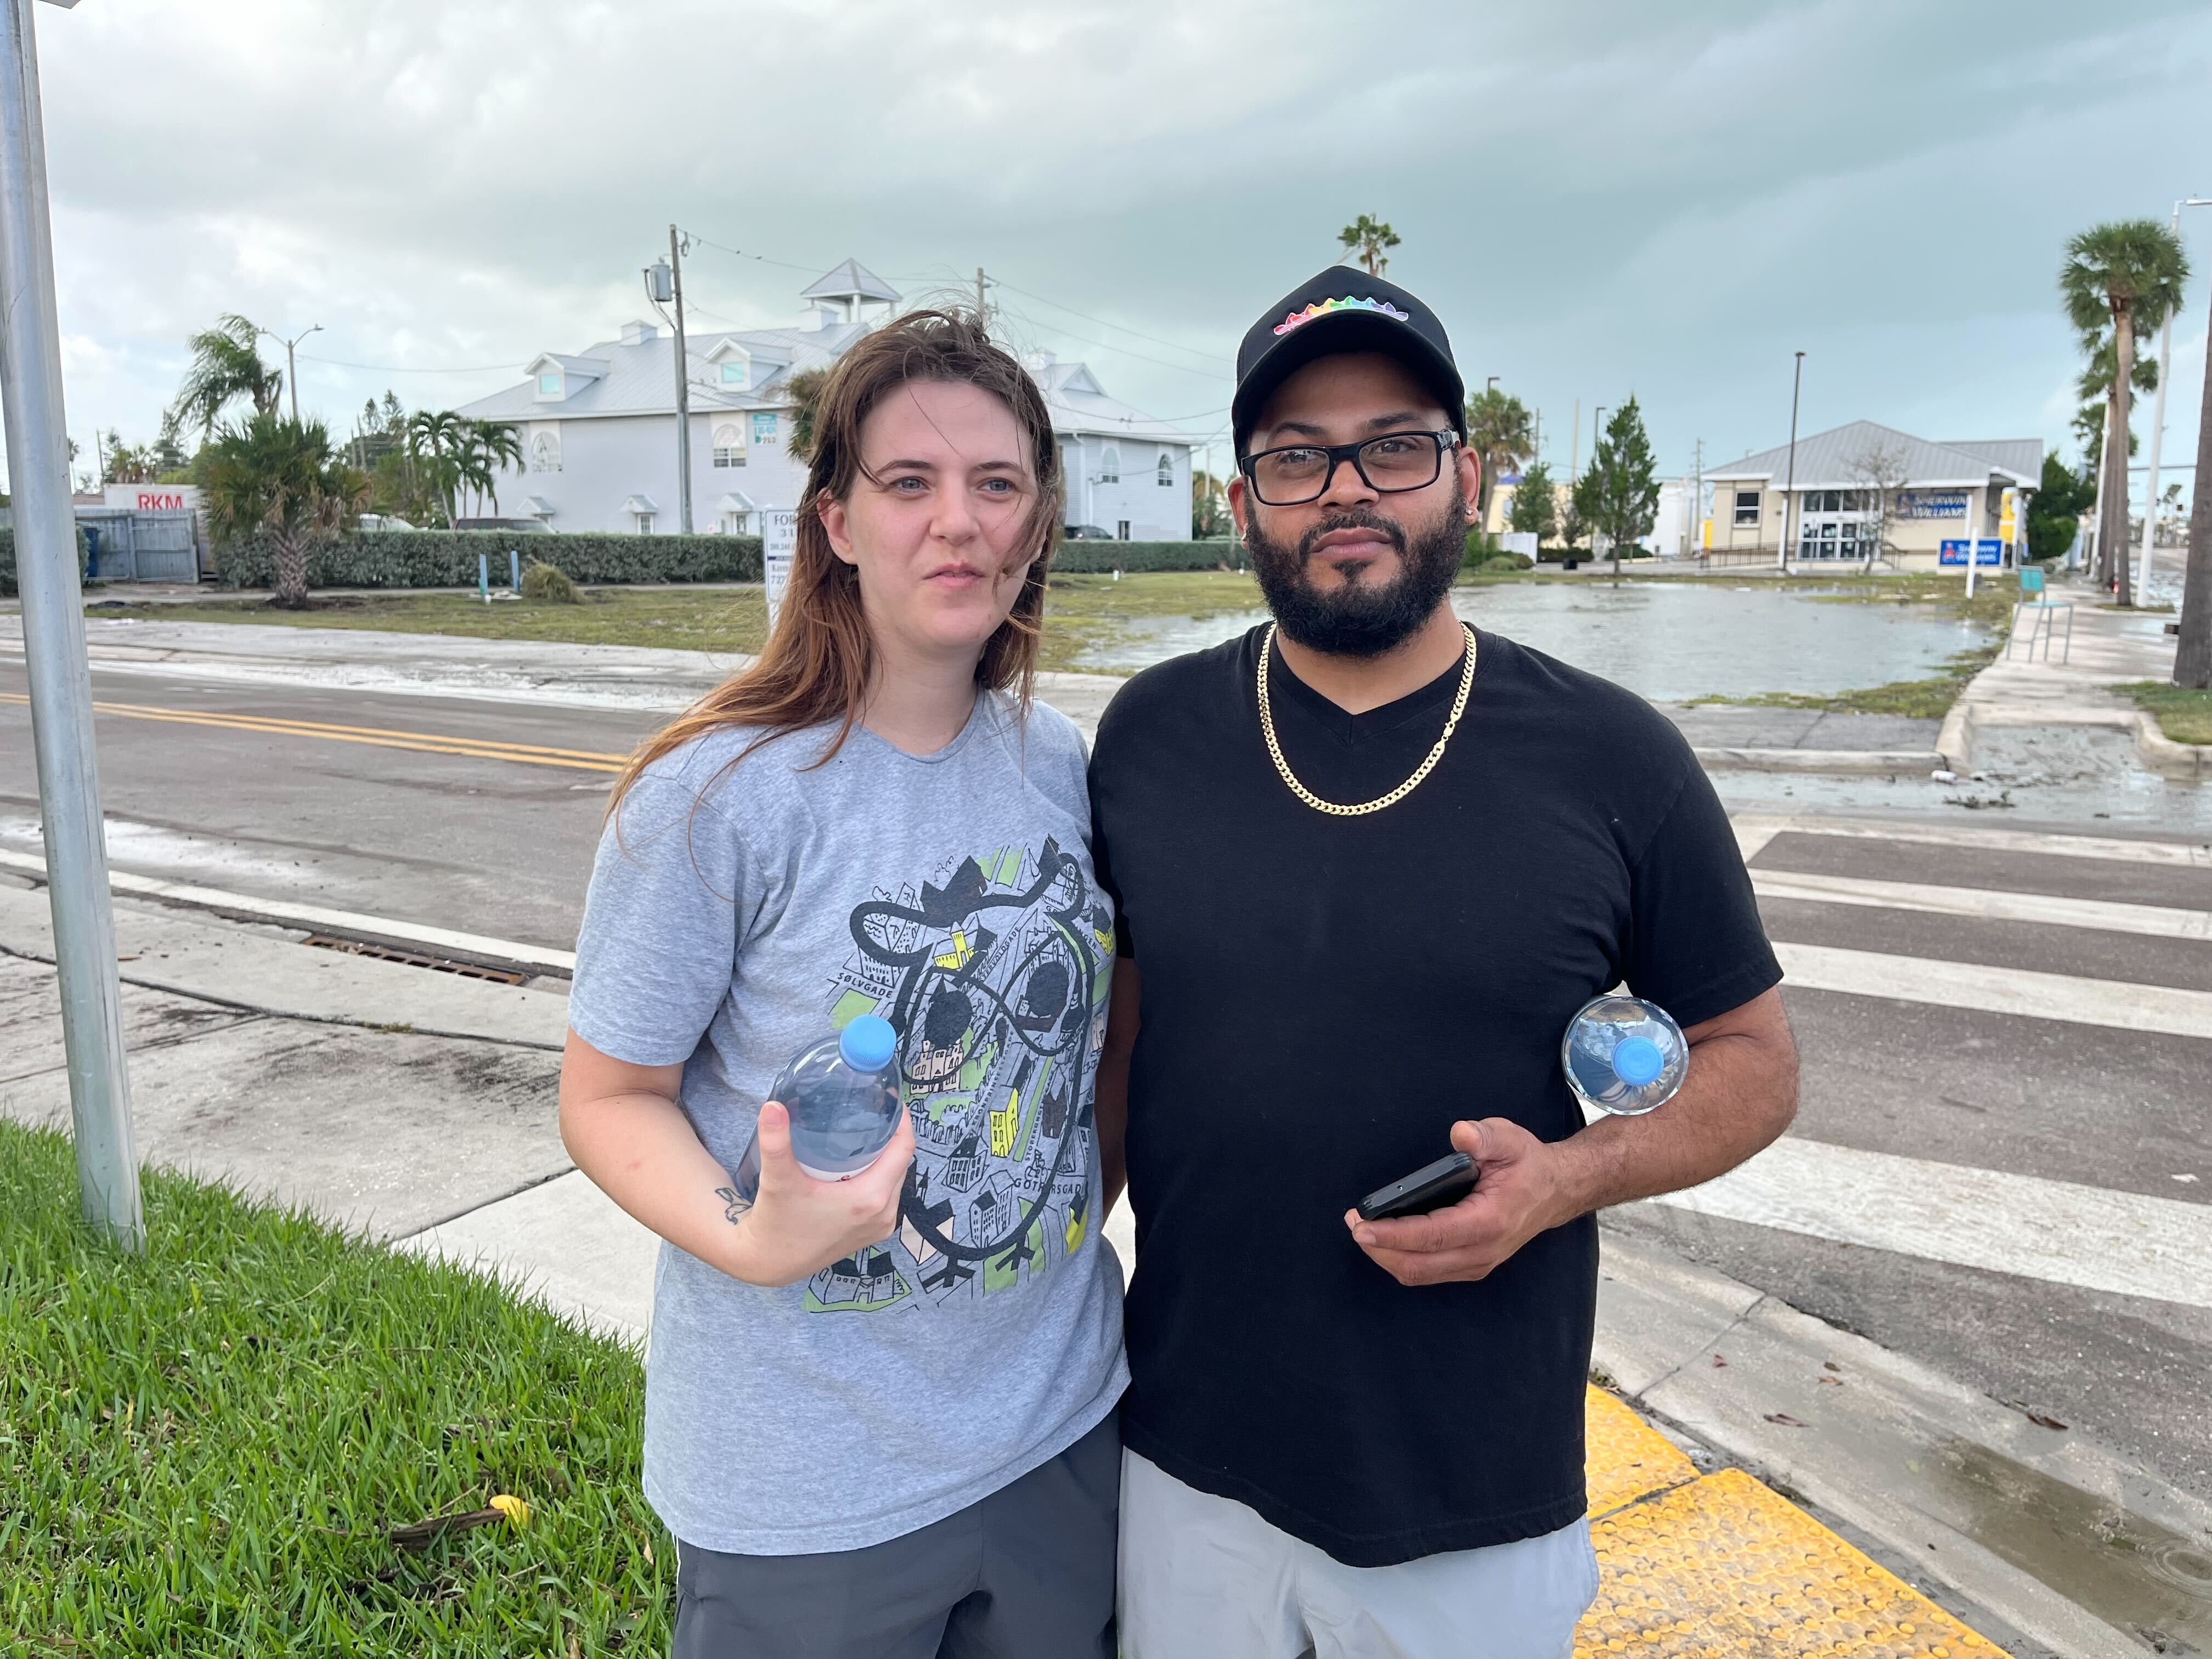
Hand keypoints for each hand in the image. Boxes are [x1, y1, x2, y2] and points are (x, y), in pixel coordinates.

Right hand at [723, 1101, 915, 1287]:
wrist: (769, 1262)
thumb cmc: (776, 1222)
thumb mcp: (777, 1180)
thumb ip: (775, 1142)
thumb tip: (772, 1105)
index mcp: (869, 1198)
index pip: (904, 1149)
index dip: (901, 1121)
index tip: (890, 1099)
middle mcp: (882, 1214)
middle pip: (900, 1162)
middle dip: (891, 1135)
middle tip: (872, 1110)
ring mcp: (879, 1227)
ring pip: (894, 1179)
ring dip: (885, 1157)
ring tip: (866, 1132)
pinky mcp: (871, 1233)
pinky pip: (886, 1196)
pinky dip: (879, 1177)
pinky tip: (859, 1164)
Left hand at [1344, 1118, 1575, 1286]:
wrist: (1556, 1190)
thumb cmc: (1527, 1164)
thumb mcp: (1509, 1139)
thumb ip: (1484, 1136)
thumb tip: (1461, 1134)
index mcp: (1490, 1222)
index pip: (1432, 1236)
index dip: (1392, 1233)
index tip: (1361, 1226)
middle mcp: (1483, 1251)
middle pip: (1418, 1265)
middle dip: (1379, 1248)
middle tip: (1353, 1224)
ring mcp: (1479, 1263)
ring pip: (1420, 1274)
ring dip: (1387, 1256)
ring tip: (1363, 1229)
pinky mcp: (1472, 1265)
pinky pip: (1429, 1272)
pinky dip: (1402, 1259)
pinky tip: (1386, 1238)